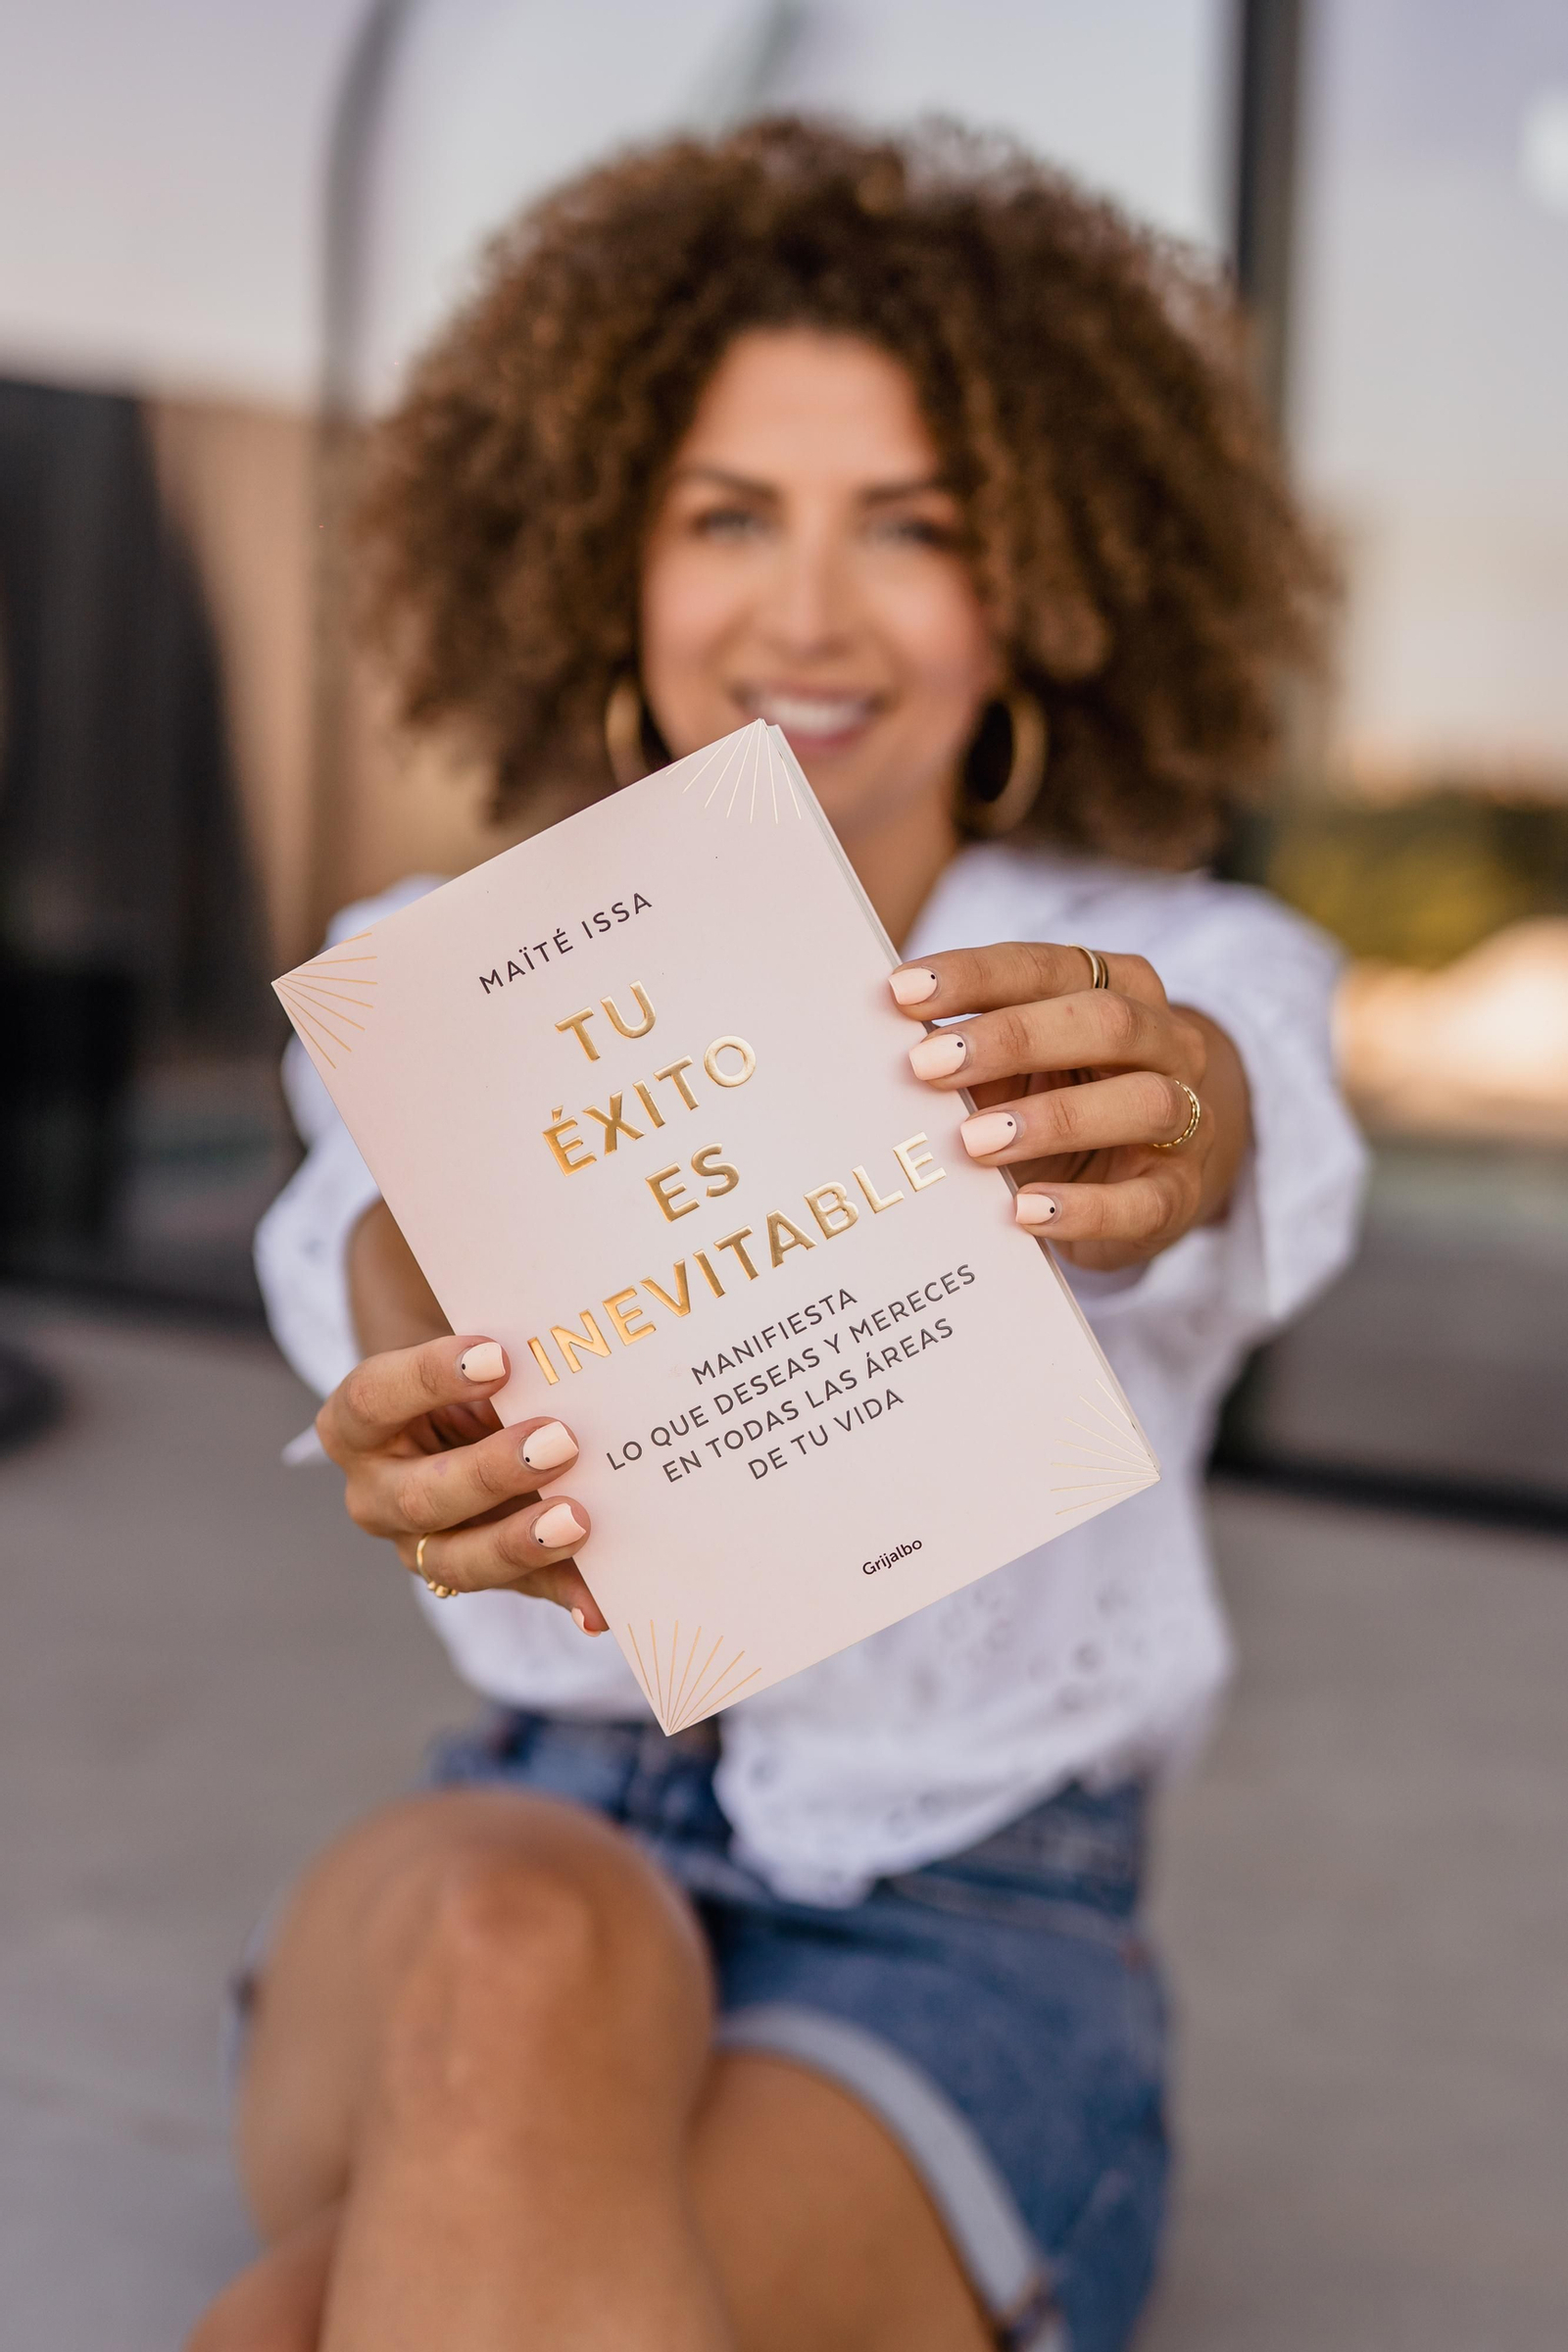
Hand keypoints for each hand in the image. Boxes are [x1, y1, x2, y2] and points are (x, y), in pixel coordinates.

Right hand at [315, 1334, 605, 1629]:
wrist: (463, 1419)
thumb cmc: (468, 1377)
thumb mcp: (468, 1359)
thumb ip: (495, 1354)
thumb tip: (535, 1334)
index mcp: (356, 1426)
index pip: (373, 1399)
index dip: (429, 1378)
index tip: (497, 1356)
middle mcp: (376, 1494)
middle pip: (420, 1495)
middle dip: (491, 1472)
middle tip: (560, 1441)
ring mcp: (420, 1546)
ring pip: (457, 1561)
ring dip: (520, 1543)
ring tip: (577, 1520)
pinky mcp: (479, 1574)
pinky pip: (523, 1589)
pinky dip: (564, 1594)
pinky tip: (598, 1605)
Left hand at [890, 942, 1250, 1270]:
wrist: (1149, 1176)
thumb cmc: (1062, 1103)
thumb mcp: (1021, 1066)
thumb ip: (970, 1047)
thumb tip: (870, 1041)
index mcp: (1121, 989)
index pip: (1051, 966)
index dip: (977, 975)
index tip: (902, 991)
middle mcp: (1167, 1044)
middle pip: (1105, 1021)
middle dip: (1012, 1038)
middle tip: (927, 1065)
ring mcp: (1187, 1120)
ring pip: (1142, 1102)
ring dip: (1052, 1118)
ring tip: (973, 1142)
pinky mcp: (1180, 1196)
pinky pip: (1144, 1201)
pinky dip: (1083, 1208)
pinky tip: (1025, 1211)